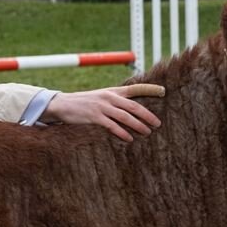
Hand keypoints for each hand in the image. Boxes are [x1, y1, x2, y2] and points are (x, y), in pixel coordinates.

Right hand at [43, 86, 161, 140]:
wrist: (63, 104)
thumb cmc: (85, 103)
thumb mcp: (102, 97)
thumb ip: (116, 100)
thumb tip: (133, 109)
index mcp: (113, 91)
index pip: (135, 88)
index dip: (150, 89)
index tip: (163, 91)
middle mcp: (110, 97)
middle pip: (134, 106)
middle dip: (148, 115)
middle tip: (157, 124)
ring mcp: (102, 106)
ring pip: (125, 117)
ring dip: (138, 125)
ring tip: (147, 132)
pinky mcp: (94, 116)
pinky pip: (112, 125)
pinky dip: (122, 132)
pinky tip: (129, 138)